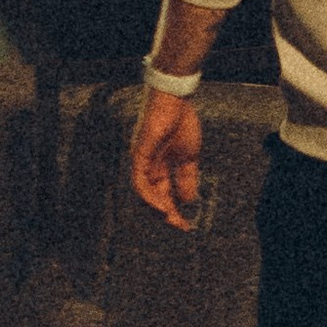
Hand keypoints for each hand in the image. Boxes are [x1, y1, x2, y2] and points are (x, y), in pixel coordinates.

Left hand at [131, 90, 204, 230]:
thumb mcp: (188, 157)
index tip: (186, 226)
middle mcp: (148, 169)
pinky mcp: (138, 156)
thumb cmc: (182, 123)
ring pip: (143, 195)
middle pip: (152, 199)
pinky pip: (139, 182)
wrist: (176, 100)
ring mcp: (142, 163)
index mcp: (160, 169)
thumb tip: (189, 201)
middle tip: (180, 226)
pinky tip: (162, 205)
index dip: (174, 212)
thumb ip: (187, 178)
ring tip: (171, 218)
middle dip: (165, 215)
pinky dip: (149, 197)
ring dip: (156, 209)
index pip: (164, 196)